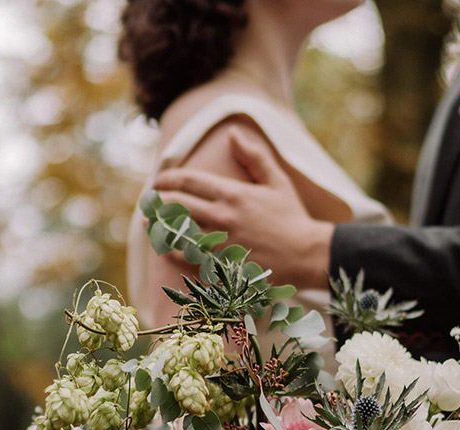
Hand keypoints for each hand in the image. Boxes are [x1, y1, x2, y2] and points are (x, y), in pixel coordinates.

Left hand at [153, 130, 333, 288]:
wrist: (308, 254)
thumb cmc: (294, 218)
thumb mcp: (277, 182)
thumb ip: (254, 157)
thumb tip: (232, 134)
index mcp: (231, 194)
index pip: (186, 180)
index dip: (167, 179)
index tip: (159, 182)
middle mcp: (221, 217)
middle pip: (174, 205)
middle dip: (157, 202)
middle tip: (150, 203)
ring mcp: (220, 243)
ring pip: (175, 233)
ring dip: (159, 228)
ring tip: (152, 226)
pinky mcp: (222, 266)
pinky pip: (187, 258)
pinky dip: (173, 252)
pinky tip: (169, 249)